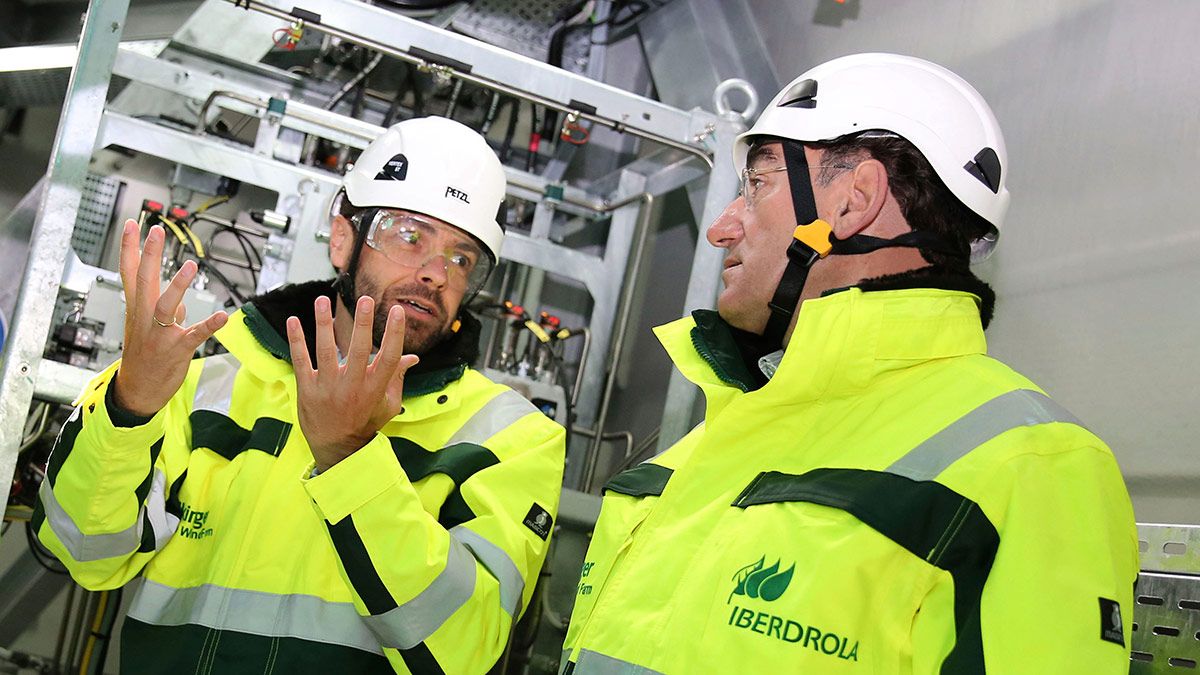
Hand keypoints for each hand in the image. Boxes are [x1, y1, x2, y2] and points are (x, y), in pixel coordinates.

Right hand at [112, 220, 228, 416]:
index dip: (130, 248)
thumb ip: (164, 311)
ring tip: (190, 265)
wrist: (137, 391)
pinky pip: (194, 335)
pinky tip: (222, 315)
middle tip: (156, 230)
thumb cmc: (144, 358)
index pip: (130, 273)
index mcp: (137, 310)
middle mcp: (144, 318)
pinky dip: (208, 325)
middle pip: (144, 281)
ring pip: (166, 305)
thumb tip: (179, 302)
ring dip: (178, 286)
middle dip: (149, 255)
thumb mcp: (147, 330)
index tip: (132, 224)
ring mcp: (160, 334)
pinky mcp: (177, 350)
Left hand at [287, 295, 419, 471]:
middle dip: (363, 324)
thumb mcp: (388, 404)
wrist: (337, 448)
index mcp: (375, 389)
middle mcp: (352, 387)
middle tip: (366, 300)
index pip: (389, 358)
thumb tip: (412, 357)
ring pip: (326, 351)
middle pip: (360, 351)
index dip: (395, 334)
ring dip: (324, 324)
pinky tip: (293, 320)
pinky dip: (297, 341)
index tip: (398, 311)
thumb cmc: (365, 422)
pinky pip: (301, 361)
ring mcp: (328, 388)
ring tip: (323, 300)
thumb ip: (398, 378)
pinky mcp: (307, 390)